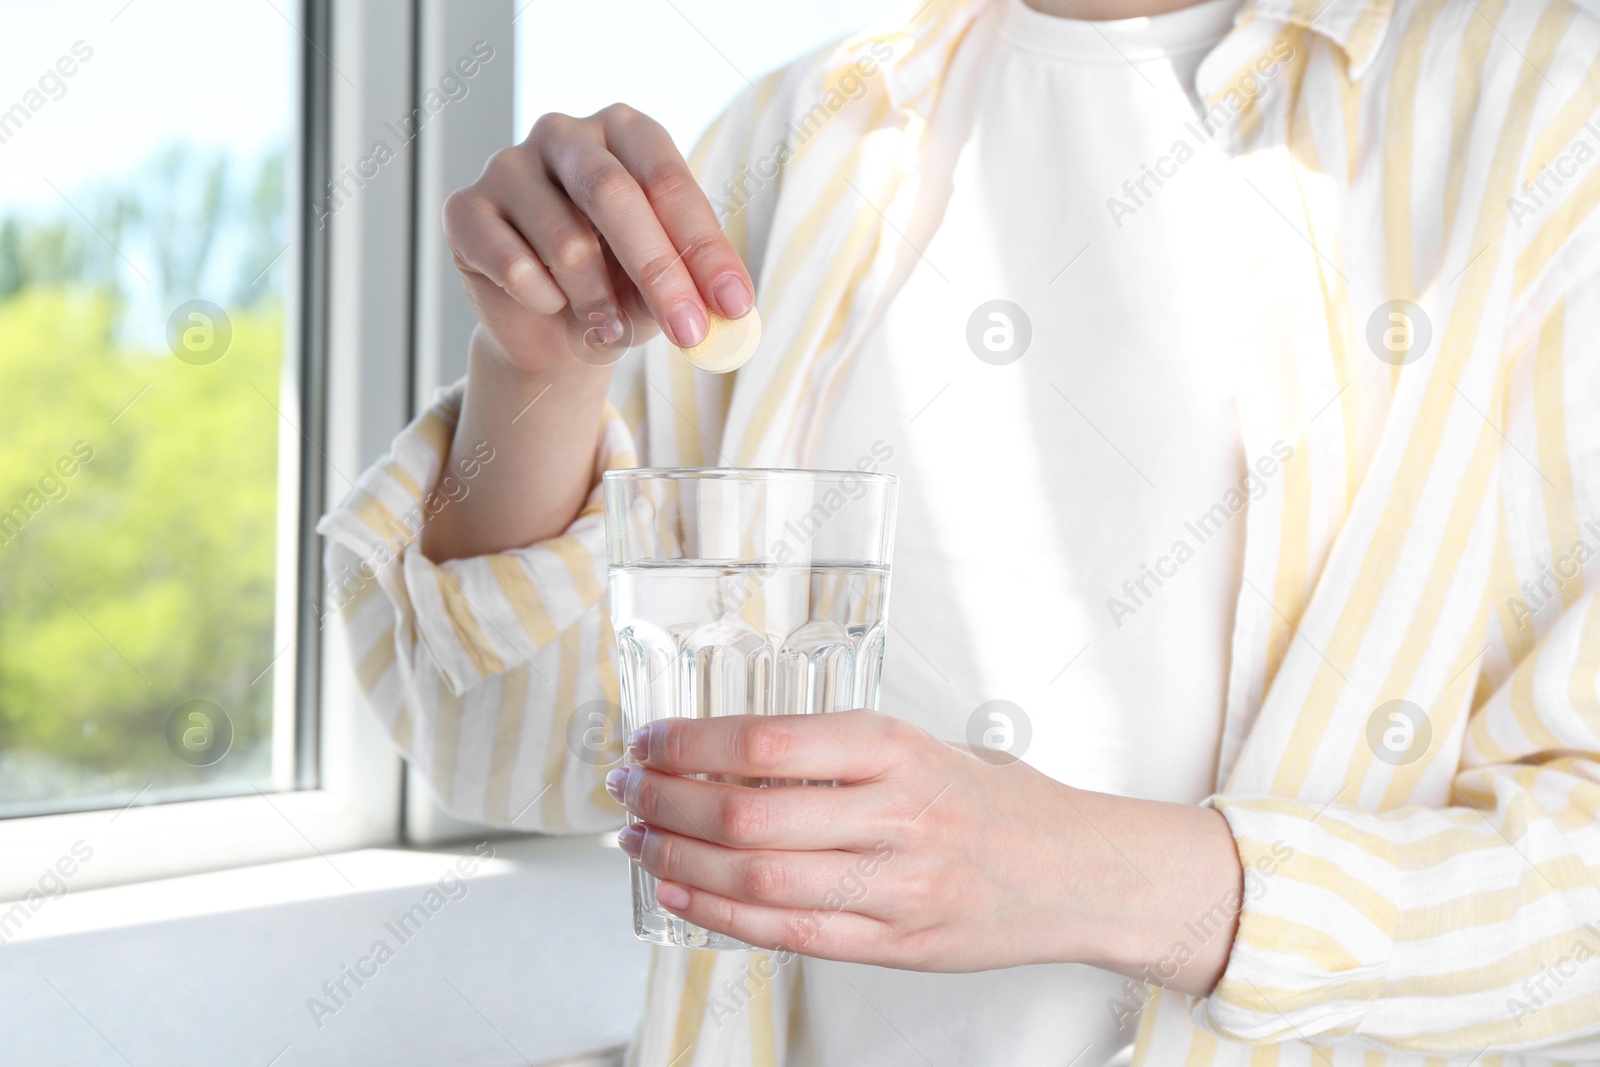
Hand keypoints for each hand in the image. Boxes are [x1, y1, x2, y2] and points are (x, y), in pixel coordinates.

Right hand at [441, 103, 753, 376]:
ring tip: (606, 326)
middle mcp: (564, 134)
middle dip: (660, 273)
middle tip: (689, 332)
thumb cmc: (619, 289)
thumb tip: (729, 311)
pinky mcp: (464, 209)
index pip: (669, 181)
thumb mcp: (665, 286)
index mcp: (625, 131)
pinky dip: (544, 303)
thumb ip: (692, 288)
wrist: (549, 327)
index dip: (705, 247)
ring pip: (565, 243)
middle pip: (614, 195)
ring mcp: (507, 165)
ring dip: (597, 303)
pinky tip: (548, 304)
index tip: (734, 305)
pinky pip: (514, 267)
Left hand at [608, 711, 1242, 986]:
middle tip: (628, 787)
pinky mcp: (894, 945)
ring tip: (640, 840)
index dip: (691, 742)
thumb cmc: (996, 802)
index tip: (649, 740)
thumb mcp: (922, 749)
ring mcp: (896, 888)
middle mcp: (897, 816)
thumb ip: (835, 754)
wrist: (1080, 872)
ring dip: (680, 859)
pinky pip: (788, 934)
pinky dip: (719, 913)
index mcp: (900, 750)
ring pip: (760, 878)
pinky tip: (680, 892)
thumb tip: (723, 752)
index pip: (769, 740)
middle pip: (751, 812)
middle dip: (669, 800)